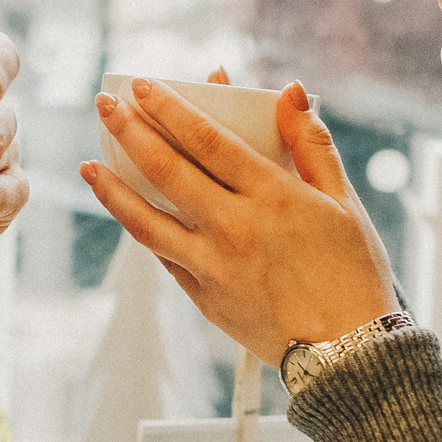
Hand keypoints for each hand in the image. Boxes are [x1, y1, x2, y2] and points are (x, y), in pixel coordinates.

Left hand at [79, 73, 396, 365]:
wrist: (348, 355)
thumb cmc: (353, 274)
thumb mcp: (344, 203)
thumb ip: (311, 143)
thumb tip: (289, 91)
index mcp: (272, 197)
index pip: (207, 139)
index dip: (170, 108)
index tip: (142, 86)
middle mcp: (234, 228)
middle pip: (167, 171)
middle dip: (130, 132)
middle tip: (105, 105)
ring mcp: (213, 266)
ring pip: (147, 220)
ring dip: (112, 189)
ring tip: (88, 166)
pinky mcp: (203, 297)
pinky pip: (163, 256)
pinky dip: (141, 229)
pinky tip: (126, 212)